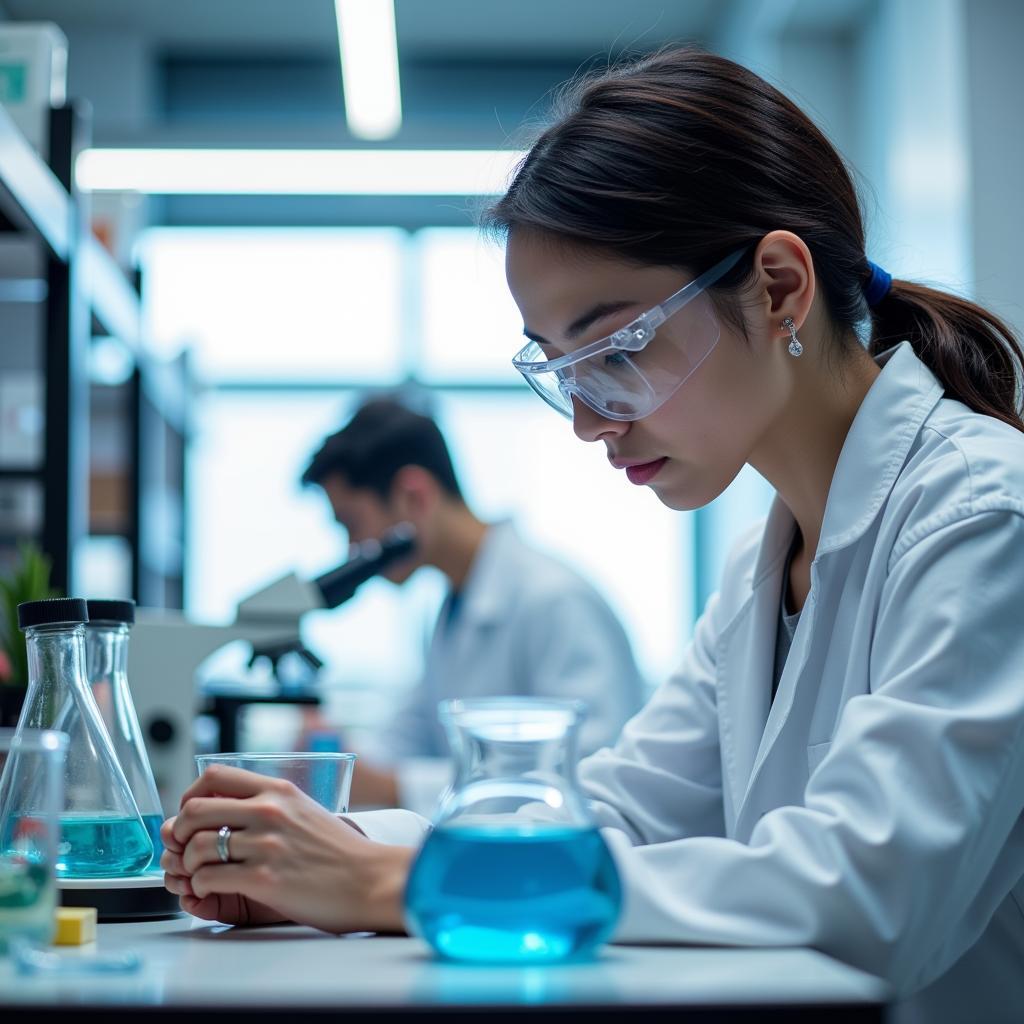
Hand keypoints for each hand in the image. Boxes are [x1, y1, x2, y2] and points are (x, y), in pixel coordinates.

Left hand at [163, 765, 413, 933]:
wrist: (370, 879)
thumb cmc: (337, 852)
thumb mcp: (302, 810)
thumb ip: (267, 804)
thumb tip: (223, 808)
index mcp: (278, 790)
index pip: (214, 776)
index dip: (189, 796)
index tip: (189, 814)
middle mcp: (269, 811)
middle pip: (195, 810)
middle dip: (179, 833)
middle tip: (182, 849)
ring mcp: (266, 844)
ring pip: (196, 847)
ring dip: (188, 866)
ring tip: (200, 874)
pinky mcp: (264, 878)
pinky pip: (208, 878)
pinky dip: (201, 887)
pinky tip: (213, 889)